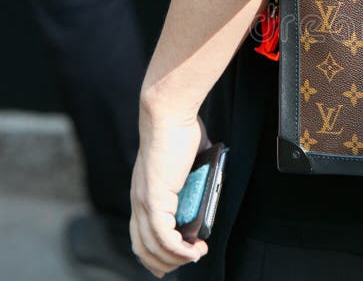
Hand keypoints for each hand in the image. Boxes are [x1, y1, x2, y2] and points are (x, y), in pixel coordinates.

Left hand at [130, 111, 210, 276]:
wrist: (170, 114)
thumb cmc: (180, 130)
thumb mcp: (189, 160)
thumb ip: (196, 174)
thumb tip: (210, 178)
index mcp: (143, 193)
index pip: (140, 235)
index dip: (155, 253)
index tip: (176, 258)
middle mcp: (138, 201)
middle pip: (144, 247)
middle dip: (167, 262)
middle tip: (191, 258)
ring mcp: (144, 201)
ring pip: (153, 246)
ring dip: (177, 257)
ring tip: (198, 252)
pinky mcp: (154, 199)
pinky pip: (164, 235)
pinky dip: (179, 248)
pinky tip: (194, 249)